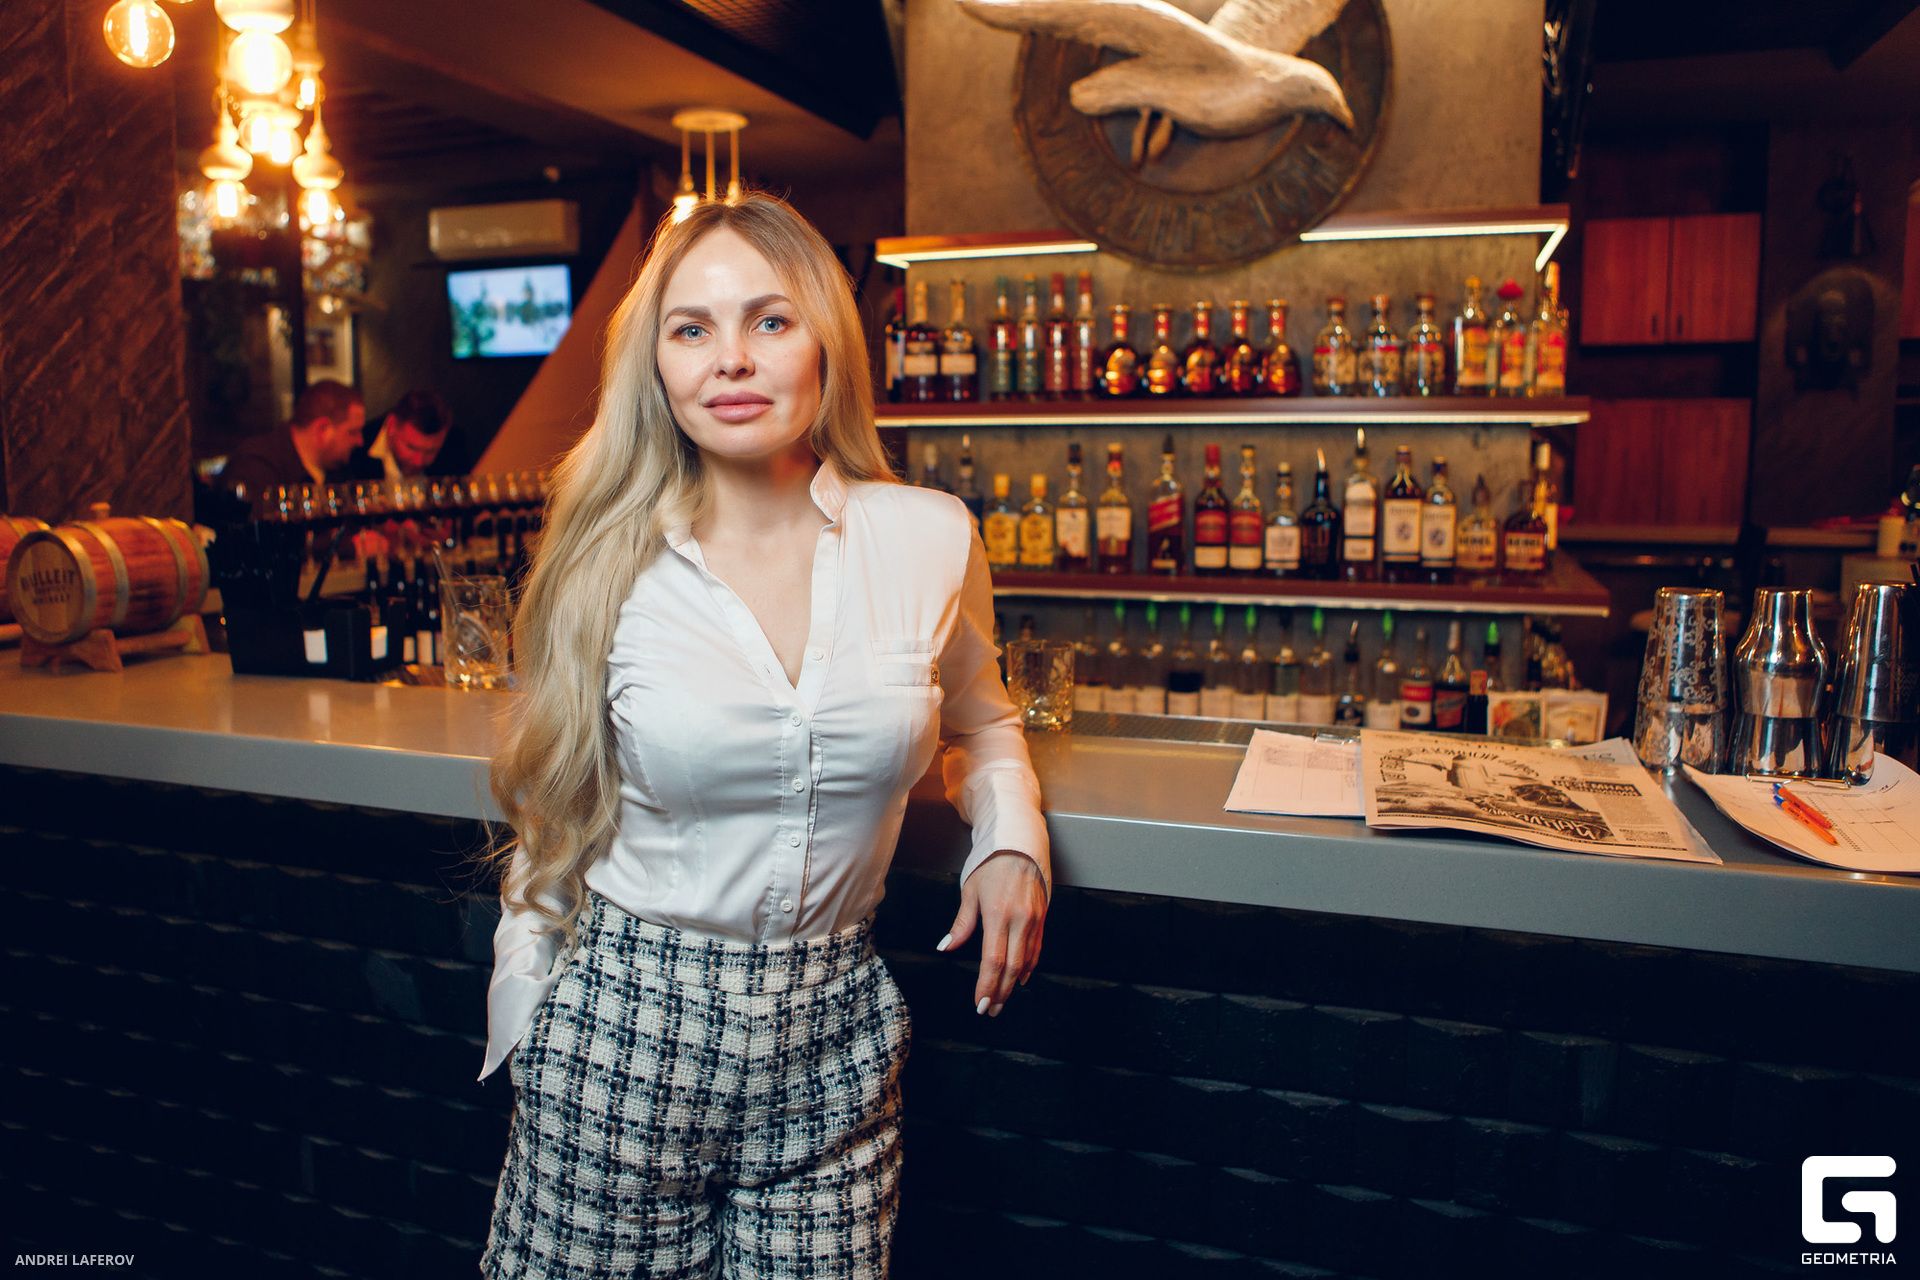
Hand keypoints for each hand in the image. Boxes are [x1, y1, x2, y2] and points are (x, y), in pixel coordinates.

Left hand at [937, 851, 1046, 1016]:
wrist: (1019, 845)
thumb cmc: (991, 866)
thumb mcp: (970, 891)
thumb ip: (961, 924)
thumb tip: (947, 947)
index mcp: (998, 915)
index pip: (993, 960)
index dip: (987, 986)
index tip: (980, 1003)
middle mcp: (1020, 920)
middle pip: (1012, 967)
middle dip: (1000, 992)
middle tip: (990, 1010)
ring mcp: (1034, 919)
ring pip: (1026, 961)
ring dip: (1013, 984)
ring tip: (1001, 999)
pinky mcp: (1042, 917)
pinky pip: (1037, 948)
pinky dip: (1029, 966)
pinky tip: (1020, 978)